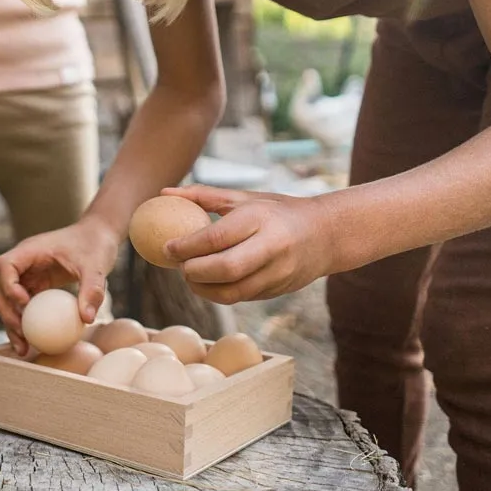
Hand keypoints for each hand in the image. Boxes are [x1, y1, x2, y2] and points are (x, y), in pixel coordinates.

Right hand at [0, 219, 120, 353]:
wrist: (98, 237)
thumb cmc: (95, 245)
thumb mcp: (97, 266)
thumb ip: (92, 289)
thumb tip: (86, 319)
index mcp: (30, 250)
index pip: (4, 265)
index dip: (7, 285)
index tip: (25, 303)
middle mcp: (23, 263)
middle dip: (5, 311)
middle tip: (23, 334)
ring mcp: (26, 275)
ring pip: (4, 299)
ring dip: (10, 322)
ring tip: (23, 348)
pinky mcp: (34, 286)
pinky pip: (21, 307)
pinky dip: (22, 324)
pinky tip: (30, 344)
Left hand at [160, 186, 336, 303]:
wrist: (327, 234)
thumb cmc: (277, 210)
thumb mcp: (244, 197)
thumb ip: (203, 196)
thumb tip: (163, 194)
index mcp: (260, 218)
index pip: (216, 237)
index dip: (186, 246)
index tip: (167, 247)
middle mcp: (272, 247)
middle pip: (225, 269)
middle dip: (194, 272)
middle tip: (178, 267)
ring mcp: (278, 272)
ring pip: (233, 292)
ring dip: (203, 289)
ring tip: (190, 276)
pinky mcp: (278, 290)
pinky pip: (242, 297)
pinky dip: (219, 293)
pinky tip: (208, 283)